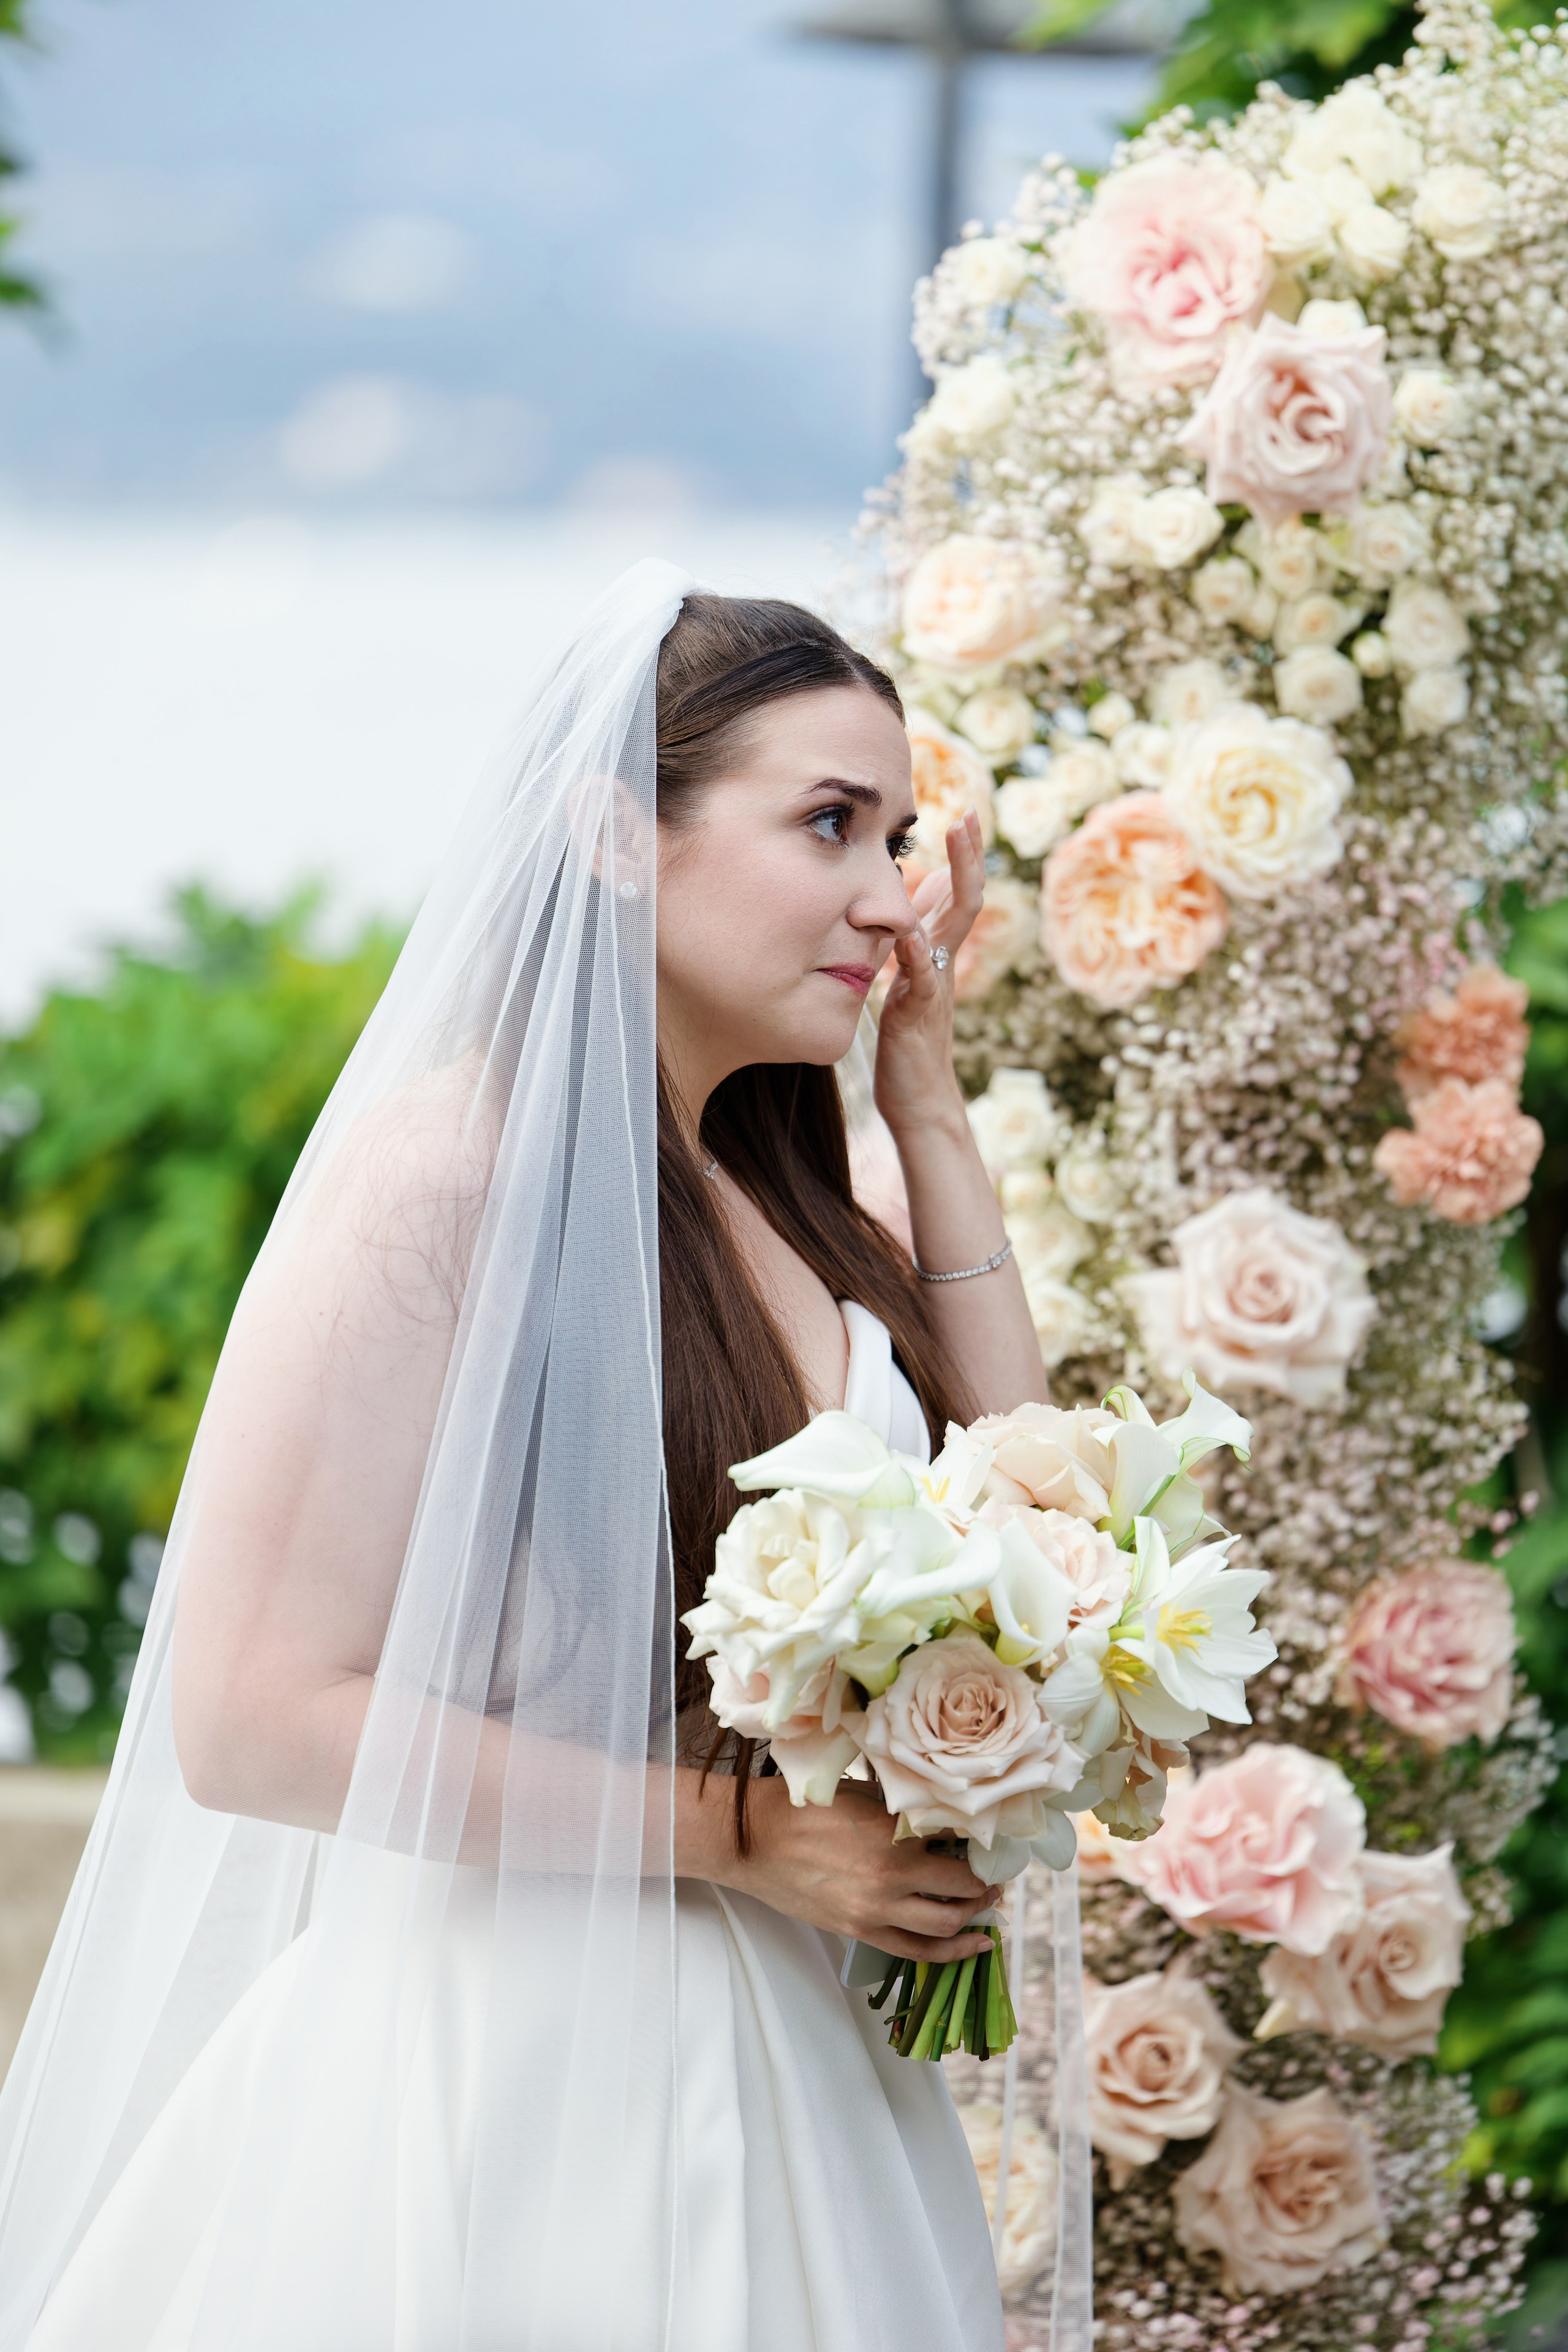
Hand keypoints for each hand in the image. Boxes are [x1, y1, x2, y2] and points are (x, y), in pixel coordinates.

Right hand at [726, 1776, 1000, 1962]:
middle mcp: (891, 1876)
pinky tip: (973, 1946)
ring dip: (973, 1918)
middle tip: (995, 1878)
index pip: (958, 1845)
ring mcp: (875, 1910)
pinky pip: (916, 1951)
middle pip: (962, 1890)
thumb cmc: (804, 1807)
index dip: (981, 1846)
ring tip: (986, 1909)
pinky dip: (950, 1952)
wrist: (753, 1840)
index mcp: (893, 1835)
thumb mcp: (862, 1796)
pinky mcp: (860, 1931)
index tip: (991, 1844)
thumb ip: (903, 1813)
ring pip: (945, 1925)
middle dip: (985, 1886)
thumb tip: (943, 1821)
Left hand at [873, 811, 984, 1140]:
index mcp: (937, 955)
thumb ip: (915, 945)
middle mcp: (942, 964)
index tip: (964, 815)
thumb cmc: (909, 1045)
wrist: (918, 1102)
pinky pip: (923, 978)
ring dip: (956, 883)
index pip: (955, 896)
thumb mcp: (908, 983)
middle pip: (964, 900)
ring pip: (952, 927)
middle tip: (969, 814)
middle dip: (968, 856)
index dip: (962, 857)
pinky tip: (912, 929)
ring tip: (954, 845)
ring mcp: (933, 986)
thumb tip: (917, 901)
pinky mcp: (916, 1014)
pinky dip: (918, 953)